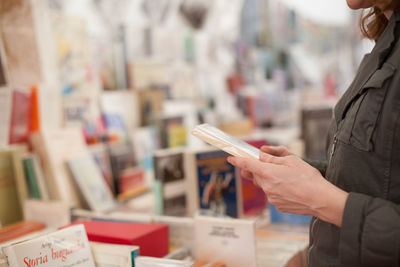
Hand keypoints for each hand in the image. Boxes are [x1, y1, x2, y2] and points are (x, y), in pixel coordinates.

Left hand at [228, 152, 347, 226]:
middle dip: (257, 169)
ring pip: (264, 185)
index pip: (246, 164)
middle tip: (266, 164)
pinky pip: (272, 194)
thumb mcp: (291, 160)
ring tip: (287, 177)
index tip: (231, 158)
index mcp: (268, 172)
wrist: (320, 199)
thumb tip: (261, 155)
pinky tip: (290, 188)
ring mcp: (271, 197)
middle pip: (255, 175)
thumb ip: (273, 157)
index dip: (237, 160)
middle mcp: (266, 186)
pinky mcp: (277, 205)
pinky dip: (277, 189)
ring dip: (269, 179)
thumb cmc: (308, 178)